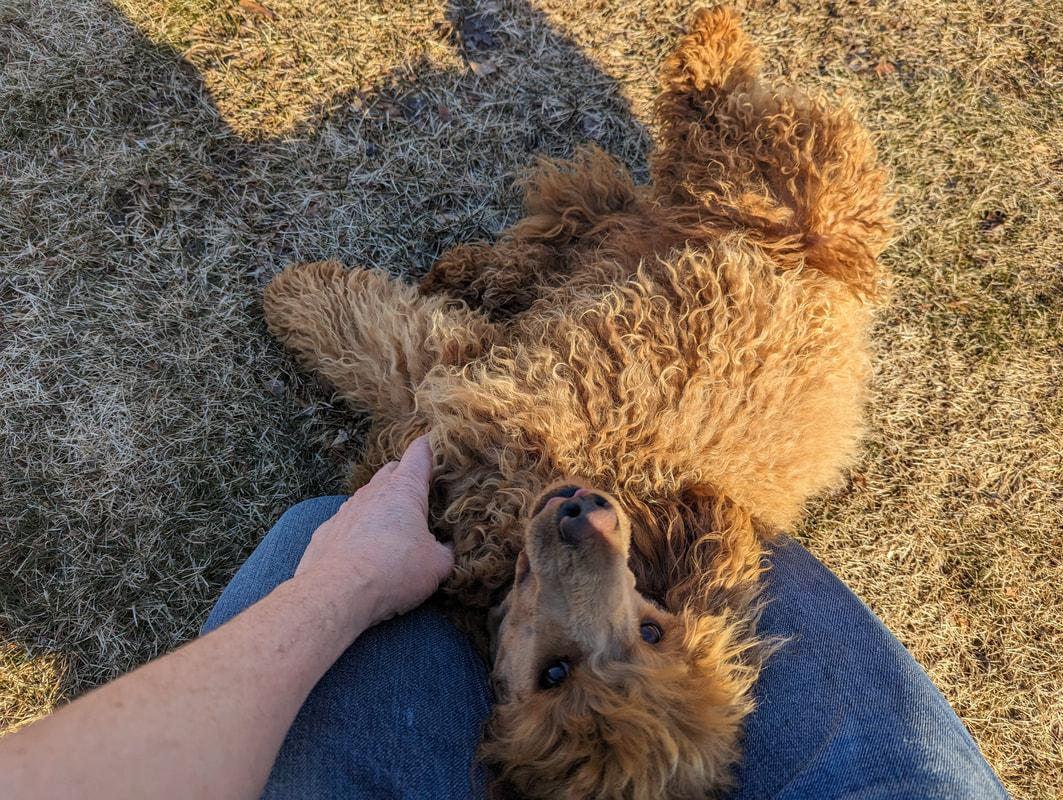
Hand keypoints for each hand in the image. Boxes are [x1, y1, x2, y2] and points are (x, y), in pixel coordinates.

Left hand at [293, 435, 452, 630]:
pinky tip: (366, 553)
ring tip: (395, 531)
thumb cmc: (393, 571)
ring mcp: (346, 510)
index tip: (442, 448)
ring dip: (383, 506)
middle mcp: (372, 492)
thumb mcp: (437, 565)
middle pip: (392, 470)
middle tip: (424, 499)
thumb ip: (447, 551)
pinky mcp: (326, 531)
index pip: (420, 452)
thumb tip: (448, 548)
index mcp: (404, 489)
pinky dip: (360, 530)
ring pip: (369, 497)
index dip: (433, 447)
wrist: (336, 594)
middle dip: (408, 478)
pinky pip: (348, 522)